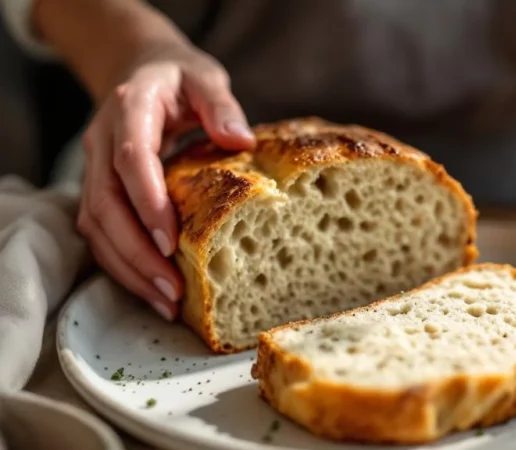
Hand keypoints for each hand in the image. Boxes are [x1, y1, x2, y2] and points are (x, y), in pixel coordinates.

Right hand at [76, 41, 254, 319]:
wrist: (138, 70)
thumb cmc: (178, 77)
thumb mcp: (204, 77)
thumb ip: (220, 104)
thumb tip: (241, 139)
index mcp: (129, 109)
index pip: (131, 160)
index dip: (147, 202)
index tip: (172, 241)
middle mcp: (102, 142)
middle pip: (105, 205)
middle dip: (136, 252)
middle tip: (172, 290)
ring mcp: (95, 167)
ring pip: (96, 226)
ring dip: (128, 268)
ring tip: (166, 303)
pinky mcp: (98, 189)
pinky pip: (101, 233)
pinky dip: (123, 265)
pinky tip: (153, 291)